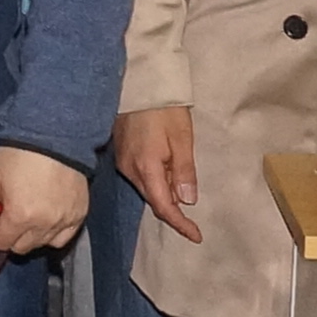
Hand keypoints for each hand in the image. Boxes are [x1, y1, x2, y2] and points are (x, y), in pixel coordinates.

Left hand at [0, 142, 87, 254]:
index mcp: (20, 216)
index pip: (1, 243)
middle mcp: (45, 224)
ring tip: (32, 208)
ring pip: (42, 244)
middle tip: (13, 209)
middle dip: (12, 233)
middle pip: (22, 247)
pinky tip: (48, 215)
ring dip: (33, 233)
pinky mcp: (79, 215)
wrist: (53, 133)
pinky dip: (54, 231)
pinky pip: (63, 237)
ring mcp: (65, 221)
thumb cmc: (17, 154)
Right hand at [113, 104, 201, 241]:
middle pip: (153, 199)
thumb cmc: (164, 107)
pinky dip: (155, 180)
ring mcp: (122, 161)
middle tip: (194, 214)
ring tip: (181, 185)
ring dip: (164, 192)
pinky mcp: (121, 153)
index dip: (180, 224)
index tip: (195, 236)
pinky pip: (139, 176)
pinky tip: (166, 172)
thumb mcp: (182, 137)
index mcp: (146, 167)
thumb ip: (184, 171)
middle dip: (173, 208)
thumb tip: (187, 201)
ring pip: (146, 188)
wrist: (139, 81)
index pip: (163, 206)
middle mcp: (129, 169)